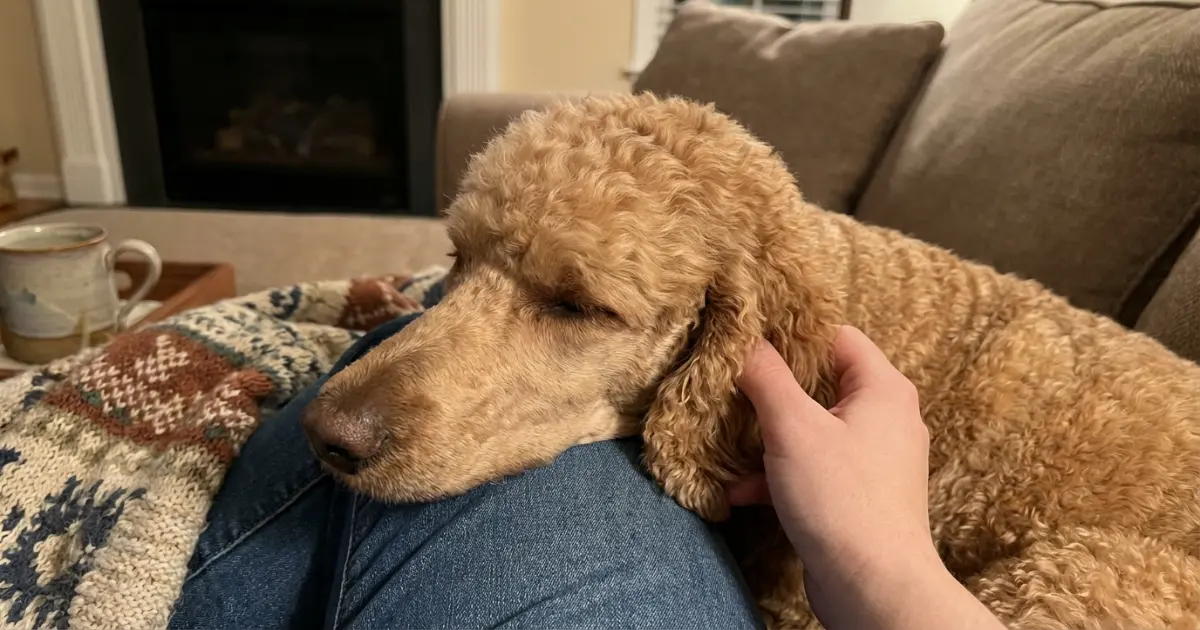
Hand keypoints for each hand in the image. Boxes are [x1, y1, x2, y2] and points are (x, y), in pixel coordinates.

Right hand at [729, 325, 1003, 629]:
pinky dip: (780, 475)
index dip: (793, 334)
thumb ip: (766, 376)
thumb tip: (746, 339)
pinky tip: (740, 492)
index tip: (750, 340)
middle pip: (822, 383)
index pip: (837, 336)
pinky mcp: (860, 496)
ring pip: (813, 430)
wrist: (875, 586)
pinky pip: (815, 469)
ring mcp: (875, 460)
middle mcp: (888, 419)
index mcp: (884, 389)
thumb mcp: (793, 427)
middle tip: (732, 388)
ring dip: (769, 438)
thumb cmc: (842, 498)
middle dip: (773, 391)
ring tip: (727, 444)